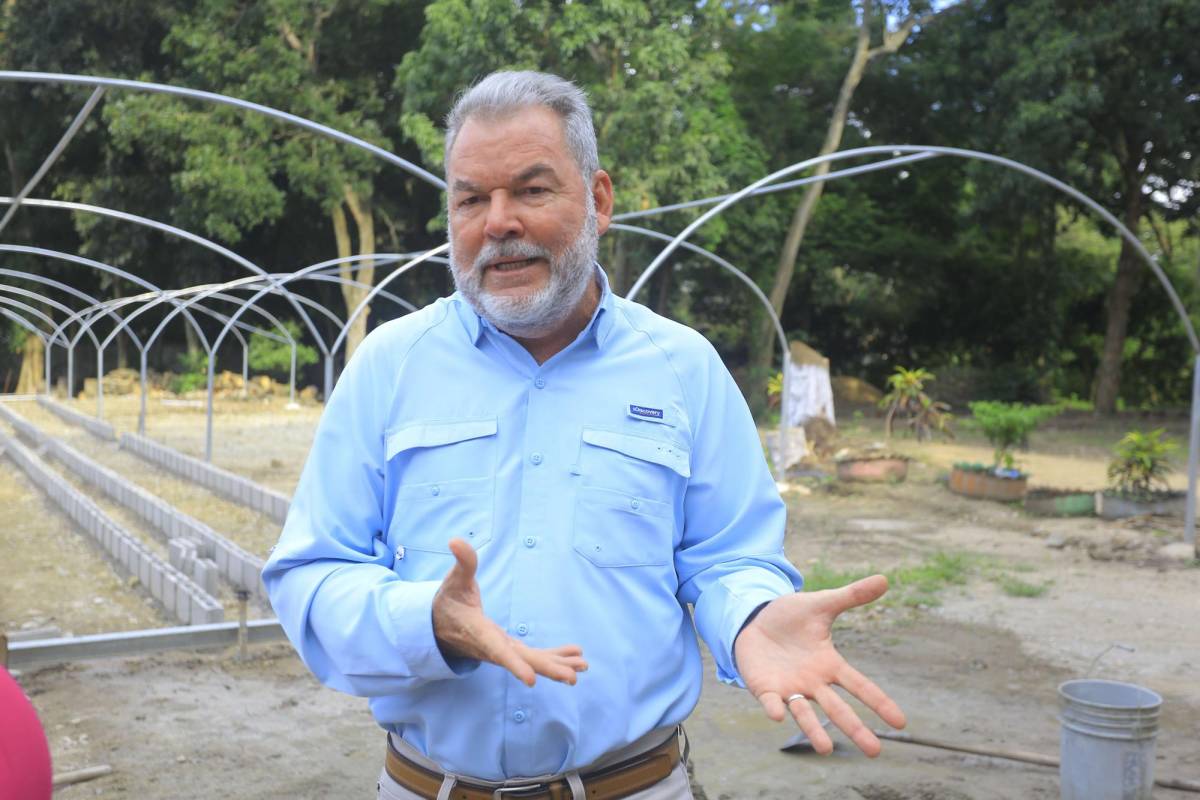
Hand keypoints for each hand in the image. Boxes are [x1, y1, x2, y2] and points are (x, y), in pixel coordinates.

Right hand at [432, 538, 587, 685]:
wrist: (437, 625)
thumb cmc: (448, 601)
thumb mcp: (454, 580)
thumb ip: (462, 562)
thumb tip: (455, 540)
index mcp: (479, 632)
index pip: (498, 651)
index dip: (515, 665)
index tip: (531, 680)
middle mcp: (493, 648)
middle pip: (523, 661)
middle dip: (548, 669)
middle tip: (572, 678)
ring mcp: (503, 651)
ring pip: (532, 662)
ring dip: (558, 665)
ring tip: (583, 667)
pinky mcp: (509, 649)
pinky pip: (534, 656)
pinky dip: (555, 657)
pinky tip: (576, 656)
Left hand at [733, 574, 906, 756]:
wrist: (754, 619)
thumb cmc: (791, 617)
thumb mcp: (822, 604)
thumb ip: (851, 596)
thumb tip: (884, 579)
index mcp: (830, 665)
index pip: (860, 685)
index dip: (879, 702)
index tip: (900, 722)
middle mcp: (813, 683)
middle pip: (837, 709)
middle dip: (855, 729)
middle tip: (875, 751)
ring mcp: (789, 688)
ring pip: (805, 714)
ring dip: (814, 731)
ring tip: (826, 749)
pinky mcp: (765, 688)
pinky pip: (771, 702)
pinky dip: (774, 709)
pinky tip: (778, 716)